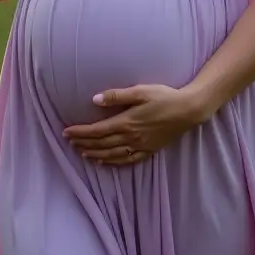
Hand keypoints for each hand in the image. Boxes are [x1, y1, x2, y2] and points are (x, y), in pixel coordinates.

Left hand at [63, 84, 206, 165]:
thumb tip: (94, 100)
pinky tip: (104, 162)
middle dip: (84, 143)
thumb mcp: (140, 91)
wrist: (188, 110)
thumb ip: (116, 96)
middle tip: (70, 142)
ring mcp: (140, 146)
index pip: (97, 130)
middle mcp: (131, 137)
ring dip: (95, 154)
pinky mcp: (149, 150)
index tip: (66, 132)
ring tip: (82, 152)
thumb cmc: (164, 97)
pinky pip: (127, 160)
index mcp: (126, 122)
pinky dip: (113, 163)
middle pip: (101, 144)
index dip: (80, 132)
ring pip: (111, 154)